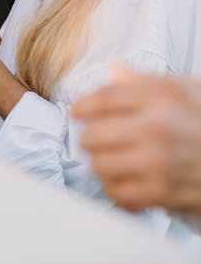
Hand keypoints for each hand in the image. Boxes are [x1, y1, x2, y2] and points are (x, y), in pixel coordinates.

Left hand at [72, 66, 200, 212]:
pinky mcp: (162, 192)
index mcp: (162, 96)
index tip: (76, 111)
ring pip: (100, 165)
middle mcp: (157, 126)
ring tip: (109, 160)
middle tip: (93, 138)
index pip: (104, 97)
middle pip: (95, 133)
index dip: (83, 104)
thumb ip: (146, 80)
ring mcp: (157, 161)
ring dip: (100, 163)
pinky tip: (123, 181)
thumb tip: (115, 70)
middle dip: (89, 136)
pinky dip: (115, 189)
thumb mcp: (187, 89)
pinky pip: (118, 193)